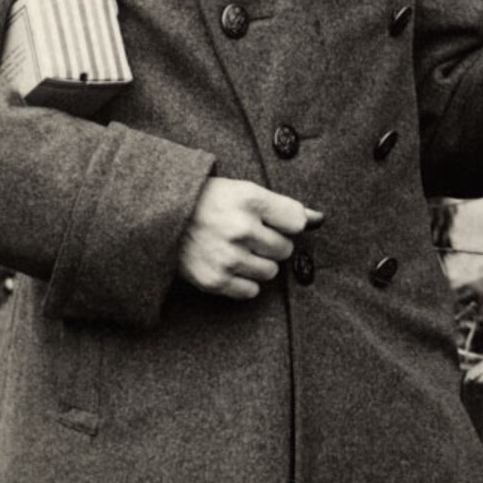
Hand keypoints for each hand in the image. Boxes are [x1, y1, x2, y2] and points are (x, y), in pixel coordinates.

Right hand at [179, 178, 320, 298]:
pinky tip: (230, 266)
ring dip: (259, 263)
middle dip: (272, 244)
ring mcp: (227, 256)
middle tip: (249, 235)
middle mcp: (240, 228)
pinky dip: (244, 281)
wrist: (163, 217)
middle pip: (285, 250)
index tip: (271, 221)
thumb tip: (319, 219)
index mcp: (249, 199)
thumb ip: (285, 206)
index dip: (286, 224)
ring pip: (270, 272)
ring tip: (238, 250)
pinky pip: (251, 291)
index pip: (297, 222)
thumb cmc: (210, 202)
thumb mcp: (246, 191)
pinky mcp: (214, 280)